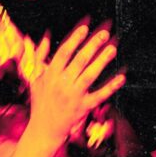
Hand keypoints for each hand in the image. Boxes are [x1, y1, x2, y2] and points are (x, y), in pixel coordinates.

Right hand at [29, 24, 124, 146]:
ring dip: (102, 60)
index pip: (63, 52)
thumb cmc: (40, 102)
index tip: (85, 27)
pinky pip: (100, 95)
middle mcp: (61, 84)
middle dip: (93, 45)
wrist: (44, 129)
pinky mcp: (83, 107)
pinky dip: (111, 86)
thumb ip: (39, 56)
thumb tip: (45, 36)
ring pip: (90, 75)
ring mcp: (73, 96)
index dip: (75, 38)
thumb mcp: (35, 78)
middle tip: (104, 33)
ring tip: (112, 48)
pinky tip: (121, 77)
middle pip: (79, 60)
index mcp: (50, 75)